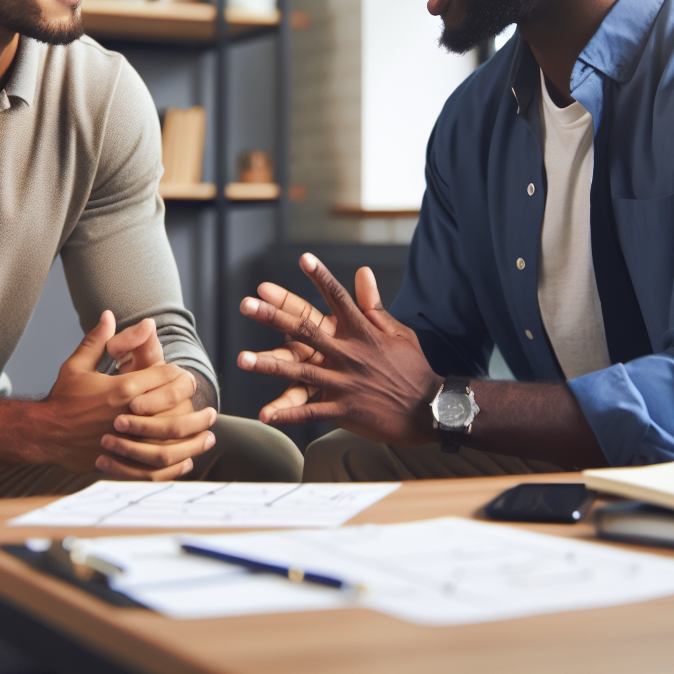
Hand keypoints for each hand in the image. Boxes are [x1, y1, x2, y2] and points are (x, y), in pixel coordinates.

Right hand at [44, 311, 214, 478]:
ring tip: (208, 436)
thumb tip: (111, 314)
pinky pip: (154, 468)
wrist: (42, 433)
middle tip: (210, 411)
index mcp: (122, 388)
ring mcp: (124, 442)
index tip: (186, 379)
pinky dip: (174, 467)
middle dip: (196, 408)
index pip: (166, 377)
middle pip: (175, 409)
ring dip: (194, 439)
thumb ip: (98, 341)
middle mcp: (128, 415)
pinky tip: (186, 461)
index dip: (180, 376)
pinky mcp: (119, 463)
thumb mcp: (78, 365)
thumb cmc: (62, 398)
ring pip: (170, 442)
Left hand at [237, 254, 440, 444]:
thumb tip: (363, 272)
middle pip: (305, 330)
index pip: (338, 298)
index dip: (321, 277)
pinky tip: (265, 414)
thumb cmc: (414, 367)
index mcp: (362, 332)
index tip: (303, 258)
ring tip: (241, 359)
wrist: (432, 408)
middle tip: (246, 304)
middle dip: (273, 316)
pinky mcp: (345, 409)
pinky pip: (311, 411)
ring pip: (300, 371)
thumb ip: (373, 305)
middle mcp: (349, 353)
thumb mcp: (398, 332)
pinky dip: (287, 413)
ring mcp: (345, 382)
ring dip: (269, 364)